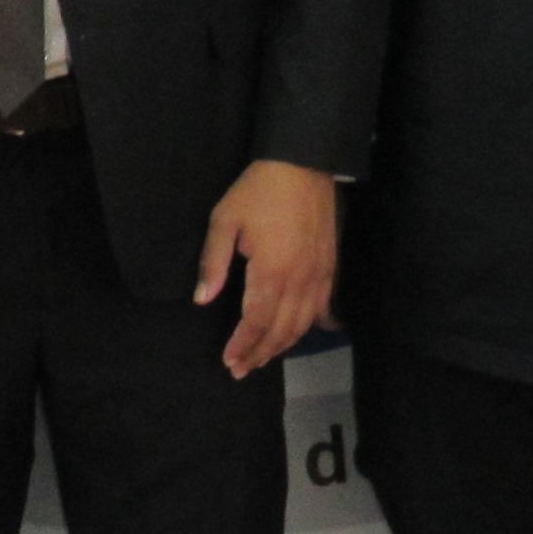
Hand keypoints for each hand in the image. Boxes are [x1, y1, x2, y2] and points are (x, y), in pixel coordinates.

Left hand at [199, 160, 336, 378]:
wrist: (303, 164)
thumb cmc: (258, 191)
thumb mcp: (224, 220)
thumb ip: (213, 262)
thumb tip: (202, 299)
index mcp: (271, 272)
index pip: (256, 322)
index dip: (243, 345)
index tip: (229, 361)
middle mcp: (299, 281)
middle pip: (280, 330)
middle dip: (260, 353)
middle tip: (242, 369)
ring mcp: (319, 275)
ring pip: (303, 323)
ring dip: (283, 345)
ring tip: (265, 357)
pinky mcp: (330, 266)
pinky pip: (323, 306)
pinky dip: (313, 324)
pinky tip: (307, 332)